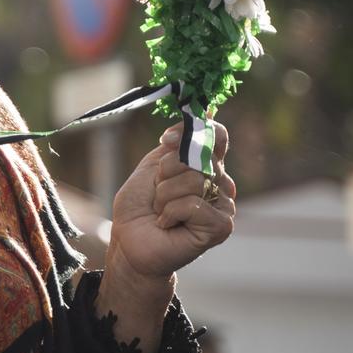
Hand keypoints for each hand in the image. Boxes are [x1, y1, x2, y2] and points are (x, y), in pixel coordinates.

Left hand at [107, 120, 235, 282]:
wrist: (129, 241)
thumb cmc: (140, 206)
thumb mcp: (154, 164)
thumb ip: (179, 142)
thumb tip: (207, 112)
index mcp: (206, 165)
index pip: (216, 135)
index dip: (192, 132)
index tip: (167, 140)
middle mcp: (220, 183)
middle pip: (200, 154)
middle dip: (166, 171)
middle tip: (157, 191)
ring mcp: (224, 205)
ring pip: (194, 180)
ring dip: (164, 195)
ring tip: (161, 211)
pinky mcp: (221, 226)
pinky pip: (193, 204)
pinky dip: (170, 212)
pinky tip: (167, 224)